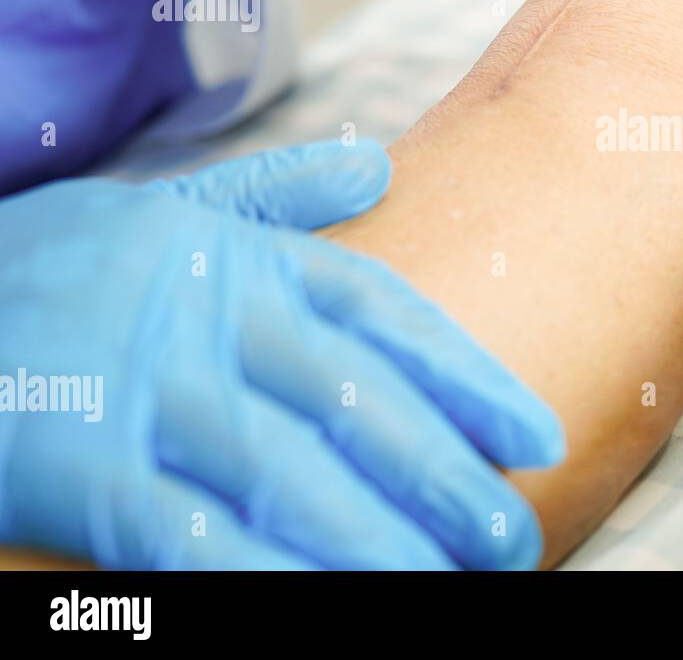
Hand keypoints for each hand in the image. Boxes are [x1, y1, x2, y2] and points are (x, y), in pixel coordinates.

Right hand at [0, 140, 562, 569]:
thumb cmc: (60, 263)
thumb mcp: (166, 208)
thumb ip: (276, 195)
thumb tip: (376, 163)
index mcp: (242, 261)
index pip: (381, 315)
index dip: (467, 377)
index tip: (537, 436)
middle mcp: (209, 321)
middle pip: (352, 399)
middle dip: (441, 473)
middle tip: (514, 535)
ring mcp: (144, 396)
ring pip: (285, 472)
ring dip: (373, 535)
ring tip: (448, 582)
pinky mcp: (80, 471)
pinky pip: (188, 534)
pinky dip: (263, 572)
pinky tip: (327, 603)